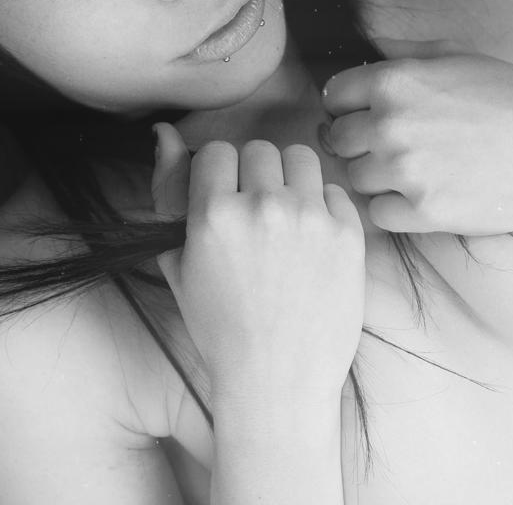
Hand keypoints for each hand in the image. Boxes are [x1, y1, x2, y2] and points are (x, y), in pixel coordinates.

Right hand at [151, 124, 364, 401]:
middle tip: (255, 212)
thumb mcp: (179, 263)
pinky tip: (311, 241)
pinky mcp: (348, 234)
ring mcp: (310, 219)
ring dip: (291, 179)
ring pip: (300, 157)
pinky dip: (323, 207)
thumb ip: (169, 193)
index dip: (218, 174)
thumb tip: (164, 133)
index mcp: (214, 214)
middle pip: (260, 149)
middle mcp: (263, 207)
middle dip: (254, 174)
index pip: (217, 151)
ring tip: (286, 217)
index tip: (223, 200)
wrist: (278, 380)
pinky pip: (334, 191)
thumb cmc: (220, 327)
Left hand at [322, 38, 512, 235]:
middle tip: (393, 146)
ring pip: (356, 179)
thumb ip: (400, 65)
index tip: (368, 115)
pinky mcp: (425, 212)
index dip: (349, 106)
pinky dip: (395, 208)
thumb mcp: (453, 58)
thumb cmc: (511, 96)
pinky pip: (380, 214)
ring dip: (377, 177)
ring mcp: (406, 170)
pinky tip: (422, 195)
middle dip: (359, 143)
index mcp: (394, 81)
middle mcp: (390, 124)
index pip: (334, 97)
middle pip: (339, 140)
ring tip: (413, 170)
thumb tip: (357, 78)